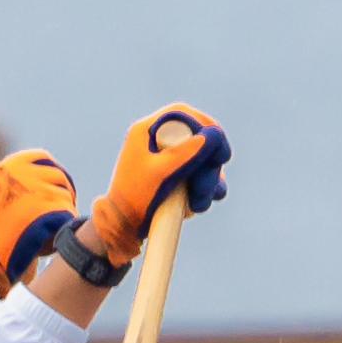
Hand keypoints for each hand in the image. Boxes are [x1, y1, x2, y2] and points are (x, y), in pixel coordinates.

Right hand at [0, 151, 76, 296]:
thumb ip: (19, 183)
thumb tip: (50, 177)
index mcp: (7, 166)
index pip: (42, 157)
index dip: (54, 173)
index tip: (57, 189)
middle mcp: (21, 171)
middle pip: (59, 176)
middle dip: (63, 194)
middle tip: (61, 213)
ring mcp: (34, 187)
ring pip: (65, 196)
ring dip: (63, 213)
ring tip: (49, 232)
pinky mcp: (46, 208)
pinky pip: (68, 214)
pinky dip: (65, 228)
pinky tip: (53, 241)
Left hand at [73, 106, 229, 265]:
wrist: (122, 228)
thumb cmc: (134, 200)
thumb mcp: (160, 175)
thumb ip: (185, 153)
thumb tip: (215, 133)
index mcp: (147, 131)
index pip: (184, 113)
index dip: (206, 127)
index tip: (219, 151)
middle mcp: (159, 141)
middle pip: (199, 138)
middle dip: (209, 165)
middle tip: (205, 189)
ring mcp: (169, 159)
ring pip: (204, 161)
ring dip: (208, 182)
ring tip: (198, 204)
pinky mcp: (176, 177)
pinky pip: (201, 177)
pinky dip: (205, 190)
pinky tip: (198, 205)